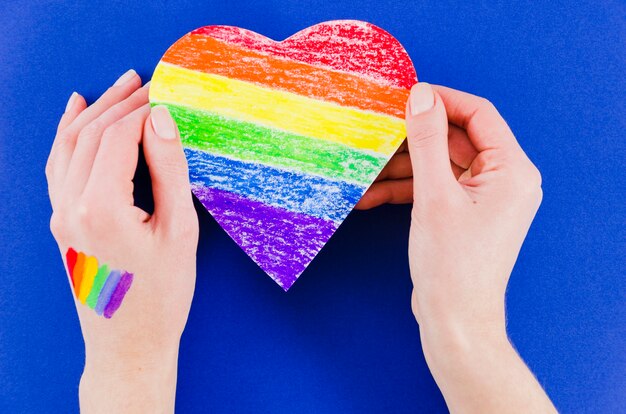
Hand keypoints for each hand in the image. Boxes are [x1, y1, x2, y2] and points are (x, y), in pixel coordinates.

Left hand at [46, 70, 197, 412]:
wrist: (128, 345)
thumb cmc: (162, 294)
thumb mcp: (179, 231)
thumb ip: (168, 170)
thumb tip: (160, 119)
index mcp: (101, 207)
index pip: (118, 137)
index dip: (143, 109)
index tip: (166, 92)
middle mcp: (70, 206)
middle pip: (91, 135)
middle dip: (120, 103)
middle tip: (147, 81)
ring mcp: (60, 215)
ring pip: (68, 145)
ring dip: (94, 112)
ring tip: (119, 86)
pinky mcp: (60, 223)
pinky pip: (57, 166)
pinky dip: (66, 134)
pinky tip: (73, 111)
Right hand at [402, 83, 554, 412]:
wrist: (454, 321)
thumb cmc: (452, 264)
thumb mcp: (434, 196)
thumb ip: (428, 141)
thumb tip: (421, 95)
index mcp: (512, 170)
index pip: (479, 115)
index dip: (443, 100)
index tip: (407, 96)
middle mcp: (504, 180)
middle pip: (456, 139)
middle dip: (414, 138)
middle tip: (378, 132)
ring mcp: (484, 198)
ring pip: (440, 165)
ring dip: (403, 167)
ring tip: (366, 169)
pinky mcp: (464, 214)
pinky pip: (436, 188)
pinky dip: (406, 189)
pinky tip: (371, 195)